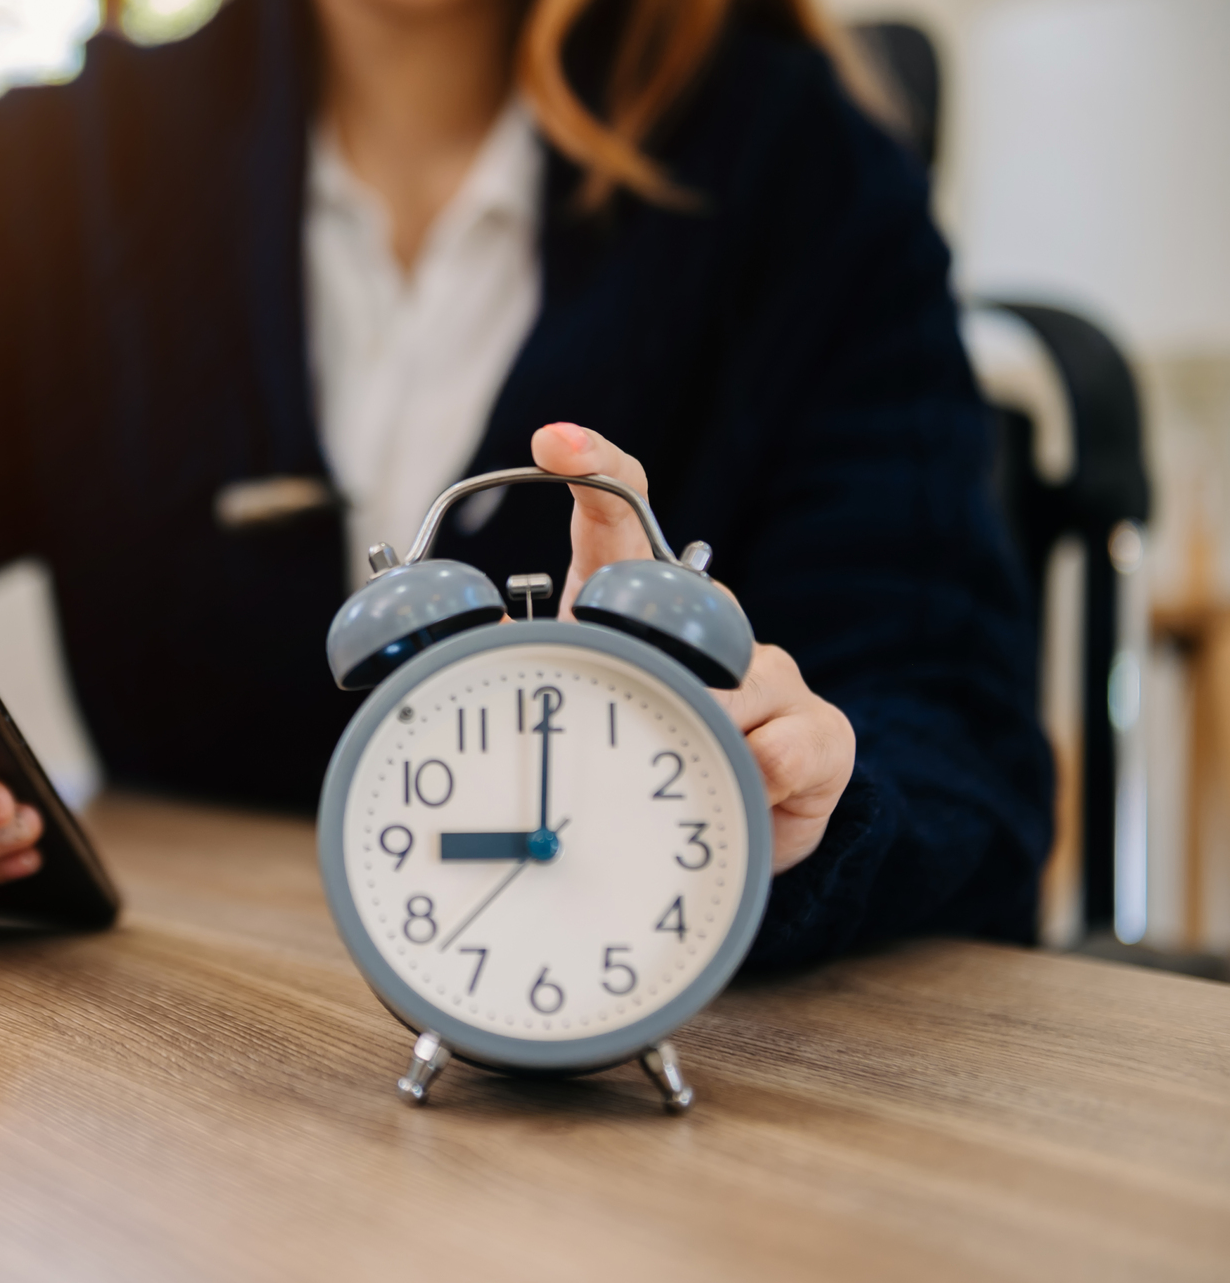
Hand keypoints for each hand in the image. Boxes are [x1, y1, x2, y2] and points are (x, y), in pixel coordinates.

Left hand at [530, 422, 854, 872]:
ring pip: (745, 677)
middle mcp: (710, 621)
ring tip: (681, 760)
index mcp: (637, 603)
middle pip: (696, 593)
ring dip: (707, 725)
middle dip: (662, 644)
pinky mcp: (817, 733)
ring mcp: (769, 673)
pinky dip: (761, 771)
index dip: (591, 465)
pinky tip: (740, 785)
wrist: (705, 838)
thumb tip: (465, 644)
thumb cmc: (627, 756)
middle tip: (638, 691)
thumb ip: (518, 668)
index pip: (618, 512)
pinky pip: (793, 744)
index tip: (553, 443)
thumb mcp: (569, 707)